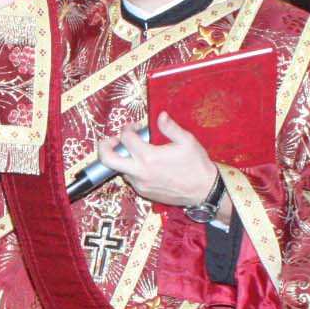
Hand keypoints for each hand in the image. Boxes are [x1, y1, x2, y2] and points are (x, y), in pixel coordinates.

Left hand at [98, 112, 224, 212]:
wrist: (204, 191)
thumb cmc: (197, 166)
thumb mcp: (187, 141)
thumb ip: (170, 127)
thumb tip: (160, 116)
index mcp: (149, 157)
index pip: (126, 138)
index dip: (128, 128)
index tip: (135, 126)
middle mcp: (140, 172)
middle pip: (108, 159)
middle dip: (104, 147)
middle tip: (111, 140)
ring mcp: (141, 184)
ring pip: (119, 170)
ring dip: (122, 159)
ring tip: (133, 151)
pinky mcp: (144, 192)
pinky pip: (131, 179)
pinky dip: (132, 170)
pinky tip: (143, 164)